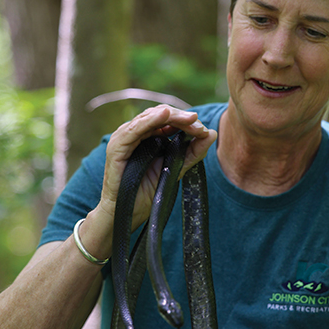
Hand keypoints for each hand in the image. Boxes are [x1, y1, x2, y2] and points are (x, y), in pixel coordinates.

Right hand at [100, 104, 215, 231]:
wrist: (126, 213)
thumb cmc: (146, 192)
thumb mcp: (175, 169)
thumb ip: (192, 153)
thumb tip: (212, 133)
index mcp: (147, 135)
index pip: (168, 119)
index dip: (187, 122)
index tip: (204, 130)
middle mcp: (135, 133)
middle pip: (160, 114)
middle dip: (182, 118)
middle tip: (199, 125)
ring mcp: (124, 138)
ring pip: (149, 117)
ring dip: (172, 117)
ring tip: (190, 119)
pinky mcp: (116, 147)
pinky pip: (134, 129)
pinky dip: (150, 121)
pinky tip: (165, 115)